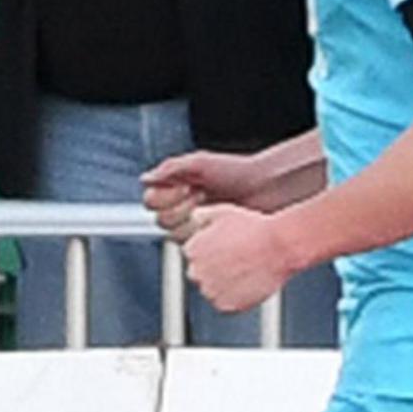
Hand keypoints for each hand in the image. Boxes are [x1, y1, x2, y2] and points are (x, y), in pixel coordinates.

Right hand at [141, 150, 268, 242]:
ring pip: (176, 236)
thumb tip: (145, 179)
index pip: (151, 201)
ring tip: (214, 210)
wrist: (267, 189)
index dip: (166, 196)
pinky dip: (204, 236)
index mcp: (175, 188)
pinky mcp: (208, 241)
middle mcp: (182, 208)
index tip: (186, 186)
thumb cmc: (237, 172)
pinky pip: (194, 248)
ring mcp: (195, 226)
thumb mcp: (202, 163)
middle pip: (162, 221)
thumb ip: (172, 168)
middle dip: (181, 209)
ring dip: (193, 224)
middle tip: (202, 195)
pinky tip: (220, 225)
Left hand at [182, 204, 299, 312]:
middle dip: (214, 269)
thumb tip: (194, 217)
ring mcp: (210, 290)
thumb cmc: (255, 228)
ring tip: (246, 270)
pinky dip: (235, 296)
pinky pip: (226, 303)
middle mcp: (196, 272)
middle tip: (237, 261)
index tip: (226, 249)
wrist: (279, 246)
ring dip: (224, 284)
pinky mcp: (225, 305)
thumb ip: (203, 216)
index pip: (194, 255)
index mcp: (192, 249)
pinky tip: (250, 281)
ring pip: (213, 290)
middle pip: (200, 274)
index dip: (211, 251)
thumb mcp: (225, 213)